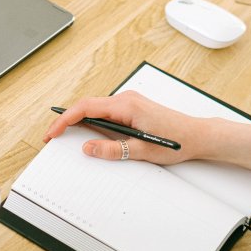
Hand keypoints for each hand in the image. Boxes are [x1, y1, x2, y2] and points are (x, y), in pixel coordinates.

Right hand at [43, 91, 208, 164]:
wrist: (197, 135)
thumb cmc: (176, 140)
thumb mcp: (141, 150)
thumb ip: (112, 149)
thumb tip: (88, 148)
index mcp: (126, 105)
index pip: (86, 108)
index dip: (65, 119)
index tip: (53, 132)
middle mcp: (126, 99)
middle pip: (87, 106)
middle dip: (67, 120)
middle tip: (52, 136)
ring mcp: (128, 102)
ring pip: (95, 108)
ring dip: (79, 121)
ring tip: (65, 135)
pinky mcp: (131, 108)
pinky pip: (105, 112)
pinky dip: (91, 121)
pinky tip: (87, 132)